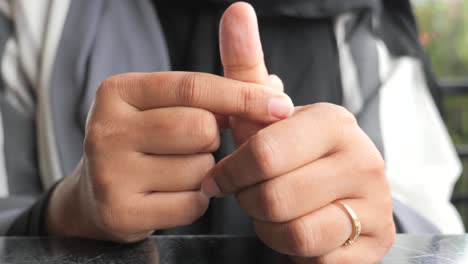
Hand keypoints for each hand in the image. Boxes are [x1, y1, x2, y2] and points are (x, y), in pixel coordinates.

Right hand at [46, 71, 293, 241]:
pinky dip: (197, 200)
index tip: (281, 104)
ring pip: (200, 169)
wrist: (98, 192)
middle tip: (196, 143)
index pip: (193, 86)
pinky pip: (193, 204)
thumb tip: (275, 85)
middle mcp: (106, 128)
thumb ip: (216, 92)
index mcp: (118, 92)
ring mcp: (109, 172)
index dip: (242, 96)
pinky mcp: (120, 211)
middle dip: (213, 138)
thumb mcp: (166, 106)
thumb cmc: (146, 141)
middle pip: (200, 128)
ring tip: (177, 169)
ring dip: (205, 172)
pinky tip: (174, 194)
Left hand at [202, 3, 395, 262]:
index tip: (221, 177)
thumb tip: (235, 9)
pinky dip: (291, 251)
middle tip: (252, 194)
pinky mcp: (376, 243)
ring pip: (294, 231)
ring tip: (274, 211)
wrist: (334, 195)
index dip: (231, 172)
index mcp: (333, 122)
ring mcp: (376, 204)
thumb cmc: (288, 152)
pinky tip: (296, 230)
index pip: (262, 153)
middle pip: (274, 196)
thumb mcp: (263, 112)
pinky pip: (314, 257)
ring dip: (269, 227)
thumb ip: (246, 67)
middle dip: (249, 202)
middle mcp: (364, 158)